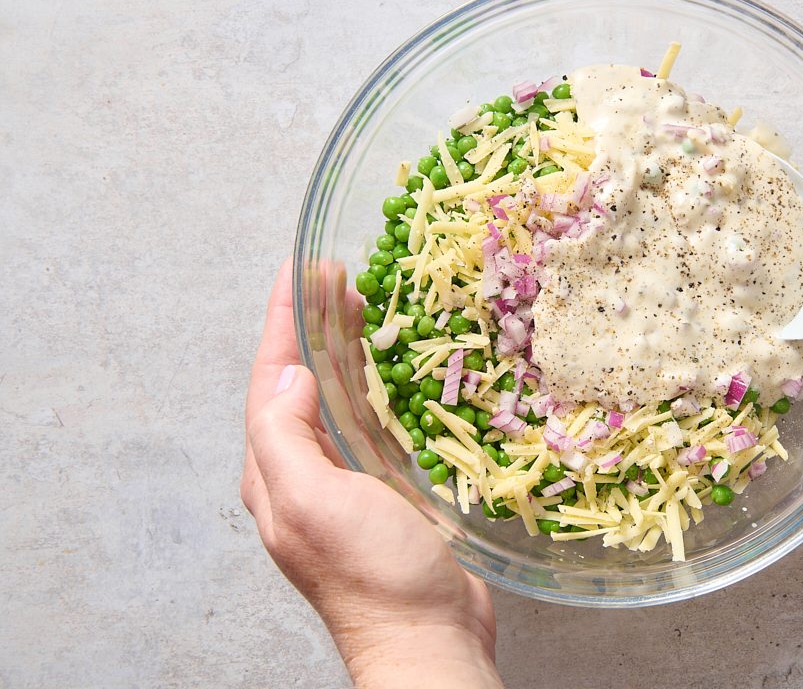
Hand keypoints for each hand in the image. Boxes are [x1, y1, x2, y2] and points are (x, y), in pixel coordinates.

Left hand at [241, 262, 502, 688]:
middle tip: (337, 275)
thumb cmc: (374, 576)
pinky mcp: (383, 492)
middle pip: (300, 382)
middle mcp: (302, 474)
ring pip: (334, 398)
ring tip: (360, 305)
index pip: (270, 379)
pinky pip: (370, 422)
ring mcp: (343, 483)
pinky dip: (375, 385)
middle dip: (312, 325)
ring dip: (342, 349)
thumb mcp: (313, 502)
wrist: (426, 638)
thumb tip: (288, 373)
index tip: (299, 270)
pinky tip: (392, 370)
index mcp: (276, 473)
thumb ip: (286, 436)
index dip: (283, 321)